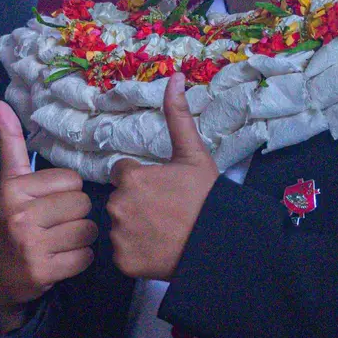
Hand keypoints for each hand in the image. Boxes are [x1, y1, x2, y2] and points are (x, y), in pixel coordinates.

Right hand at [0, 102, 96, 336]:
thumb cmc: (6, 222)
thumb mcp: (6, 183)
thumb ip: (10, 143)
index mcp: (14, 190)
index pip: (72, 180)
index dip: (67, 192)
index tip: (49, 203)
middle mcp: (20, 216)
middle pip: (82, 204)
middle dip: (76, 215)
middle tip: (56, 224)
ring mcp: (31, 246)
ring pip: (88, 230)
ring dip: (81, 238)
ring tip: (61, 241)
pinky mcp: (44, 272)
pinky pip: (85, 257)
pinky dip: (79, 259)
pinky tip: (61, 259)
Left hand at [108, 74, 216, 281]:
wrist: (220, 243)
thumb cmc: (207, 197)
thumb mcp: (193, 153)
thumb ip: (177, 115)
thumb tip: (174, 75)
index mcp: (130, 177)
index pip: (122, 174)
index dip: (142, 180)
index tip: (162, 190)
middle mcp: (117, 205)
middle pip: (119, 200)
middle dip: (137, 203)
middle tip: (165, 212)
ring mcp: (119, 236)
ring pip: (120, 226)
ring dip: (134, 228)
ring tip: (163, 232)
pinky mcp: (123, 262)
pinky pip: (123, 253)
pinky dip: (136, 253)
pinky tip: (158, 250)